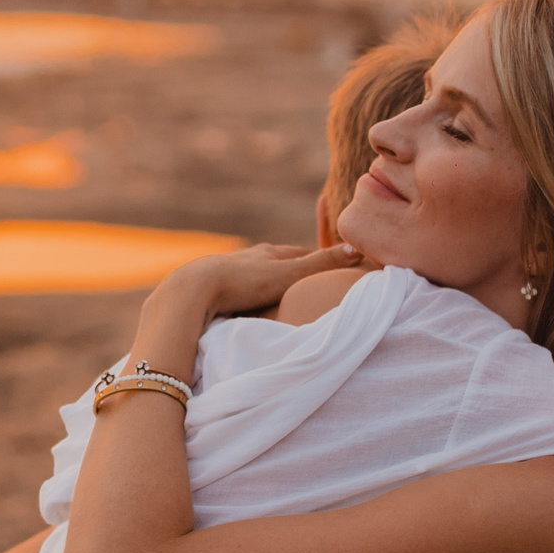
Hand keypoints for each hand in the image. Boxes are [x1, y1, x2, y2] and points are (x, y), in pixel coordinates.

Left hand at [157, 242, 362, 324]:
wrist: (196, 289)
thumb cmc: (245, 282)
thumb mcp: (290, 274)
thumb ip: (322, 264)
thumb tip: (357, 250)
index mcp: (269, 252)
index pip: (299, 253)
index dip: (316, 260)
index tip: (329, 266)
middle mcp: (249, 256)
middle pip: (276, 261)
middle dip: (291, 268)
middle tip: (305, 278)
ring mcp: (228, 270)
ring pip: (254, 273)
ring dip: (266, 281)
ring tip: (275, 291)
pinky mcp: (212, 287)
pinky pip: (235, 288)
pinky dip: (246, 293)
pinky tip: (243, 302)